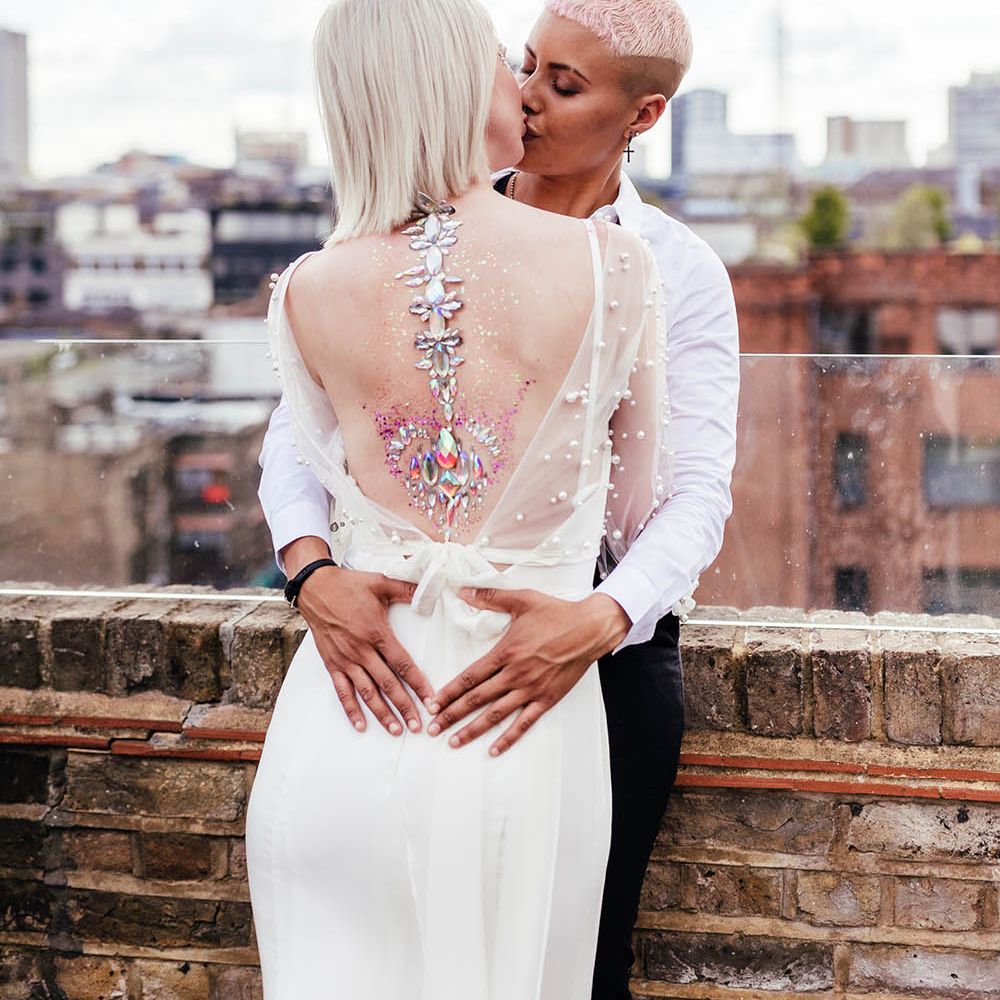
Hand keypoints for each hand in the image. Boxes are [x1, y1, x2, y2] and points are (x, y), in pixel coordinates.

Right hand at [285, 539, 431, 734]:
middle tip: (418, 725)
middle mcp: (361, 650)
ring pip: (367, 692)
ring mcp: (346, 659)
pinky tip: (361, 725)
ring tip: (396, 730)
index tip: (430, 700)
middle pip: (387, 684)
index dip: (418, 683)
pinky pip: (342, 691)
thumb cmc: (350, 585)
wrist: (315, 588)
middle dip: (404, 706)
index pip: (402, 663)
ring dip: (382, 713)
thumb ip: (407, 589)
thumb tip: (431, 590)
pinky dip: (351, 709)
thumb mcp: (381, 582)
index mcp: (377, 632)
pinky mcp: (332, 664)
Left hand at [425, 589, 631, 755]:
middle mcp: (516, 674)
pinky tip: (494, 750)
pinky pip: (524, 723)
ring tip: (454, 742)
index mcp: (506, 652)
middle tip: (432, 728)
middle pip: (477, 699)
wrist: (590, 629)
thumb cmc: (557, 613)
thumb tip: (463, 591)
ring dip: (473, 730)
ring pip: (496, 714)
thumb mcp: (522, 599)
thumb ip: (490, 597)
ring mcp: (531, 689)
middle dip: (452, 715)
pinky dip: (508, 738)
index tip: (433, 703)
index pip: (470, 676)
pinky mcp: (547, 699)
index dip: (449, 692)